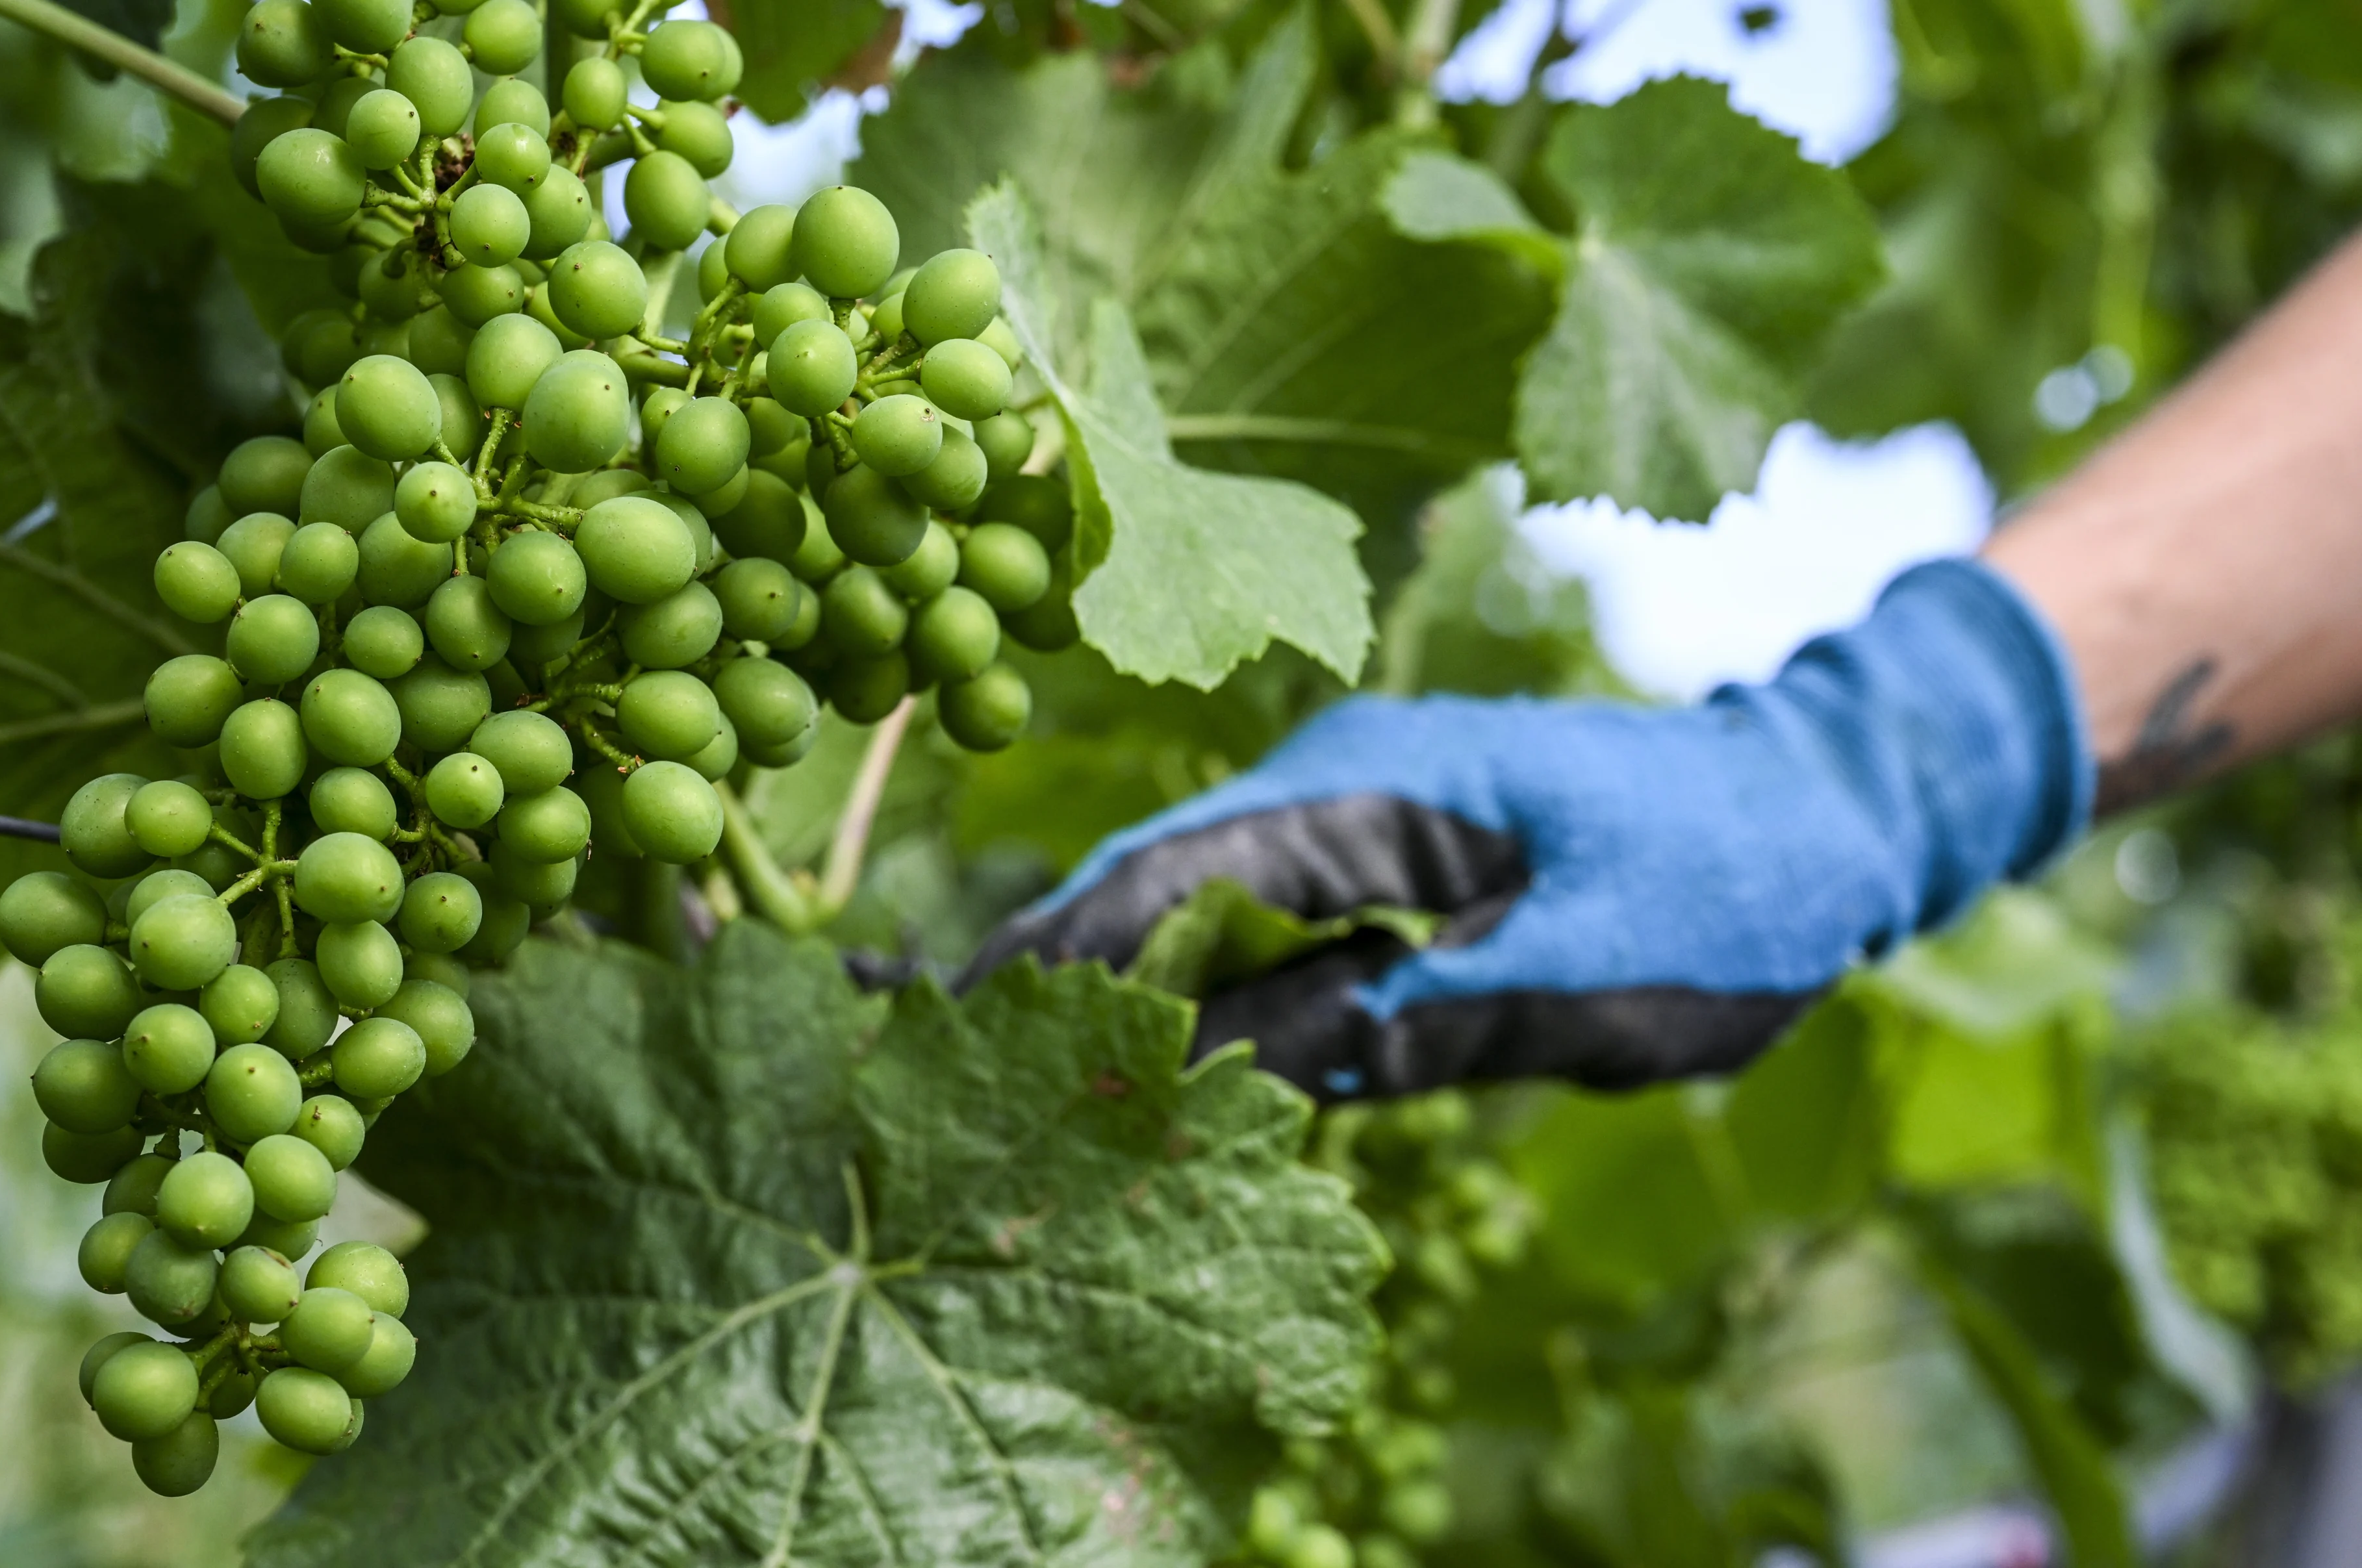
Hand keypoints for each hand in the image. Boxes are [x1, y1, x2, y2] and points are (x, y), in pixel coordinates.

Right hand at [967, 561, 2093, 1099]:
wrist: (1823, 805)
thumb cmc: (1732, 884)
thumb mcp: (1598, 976)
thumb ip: (1439, 1022)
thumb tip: (1280, 1071)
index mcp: (1378, 788)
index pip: (1176, 875)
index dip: (1065, 956)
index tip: (960, 1033)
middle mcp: (1340, 782)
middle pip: (1154, 879)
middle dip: (1058, 971)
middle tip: (947, 1073)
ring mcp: (1355, 812)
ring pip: (1194, 902)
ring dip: (1118, 984)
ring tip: (1014, 1075)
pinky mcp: (1380, 855)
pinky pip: (1258, 919)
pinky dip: (1198, 985)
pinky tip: (1152, 1054)